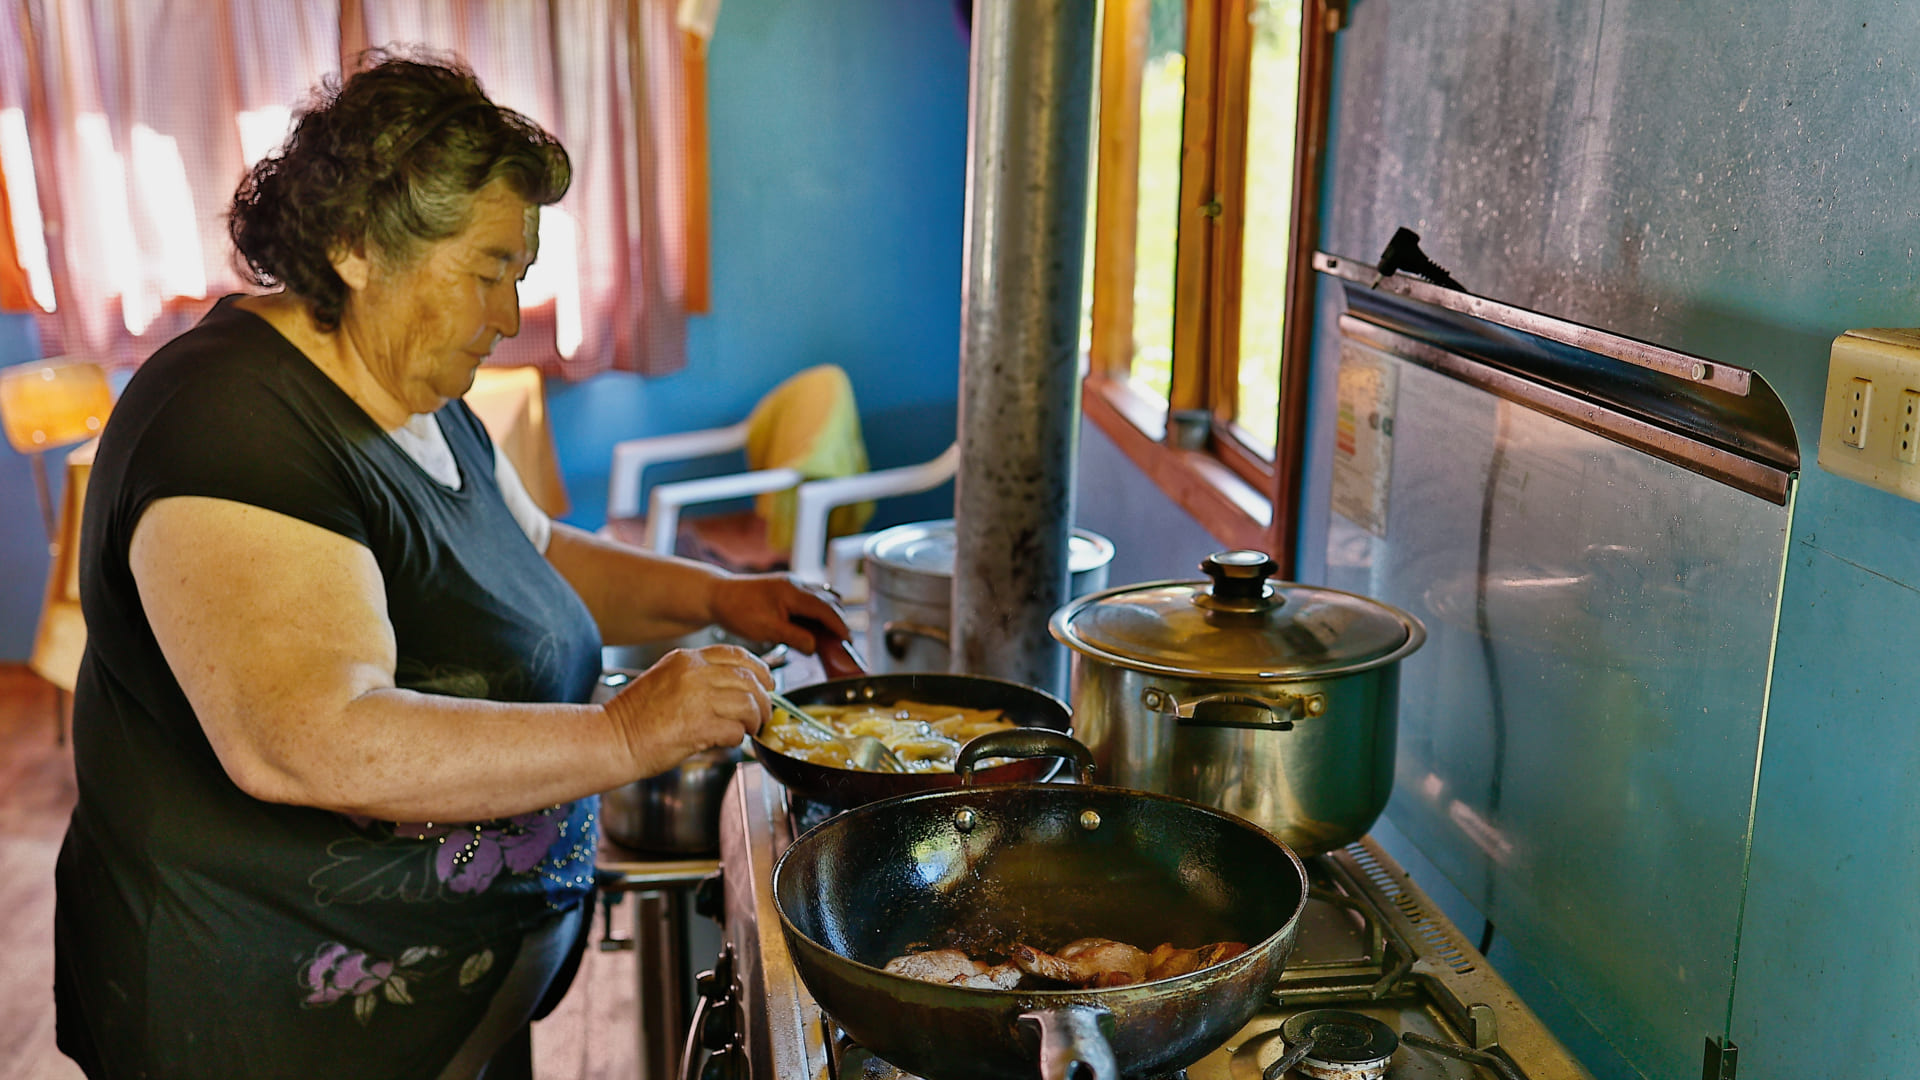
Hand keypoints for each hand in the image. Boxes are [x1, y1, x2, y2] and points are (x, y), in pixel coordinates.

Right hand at [601, 644, 772, 775]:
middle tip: (764, 714)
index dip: (758, 669)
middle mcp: (694, 673)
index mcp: (686, 659)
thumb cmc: (635, 717)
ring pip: (749, 703)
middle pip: (749, 679)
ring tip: (750, 729)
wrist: (611, 739)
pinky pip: (736, 729)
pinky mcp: (699, 725)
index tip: (767, 682)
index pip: (736, 654)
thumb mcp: (666, 680)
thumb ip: (698, 679)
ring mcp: (697, 697)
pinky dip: (738, 737)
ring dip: (755, 719)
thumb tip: (734, 691)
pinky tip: (729, 741)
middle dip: (764, 699)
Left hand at [707, 574, 860, 668]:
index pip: (827, 609)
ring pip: (821, 598)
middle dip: (838, 621)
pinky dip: (818, 611)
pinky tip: (813, 626)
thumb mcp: (767, 629)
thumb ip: (794, 637)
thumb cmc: (738, 611)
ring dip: (829, 615)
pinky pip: (810, 598)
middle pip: (829, 602)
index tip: (848, 641)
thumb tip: (814, 647)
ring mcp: (791, 585)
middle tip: (842, 642)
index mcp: (794, 593)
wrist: (718, 595)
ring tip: (830, 635)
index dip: (840, 626)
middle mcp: (796, 585)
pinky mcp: (786, 589)